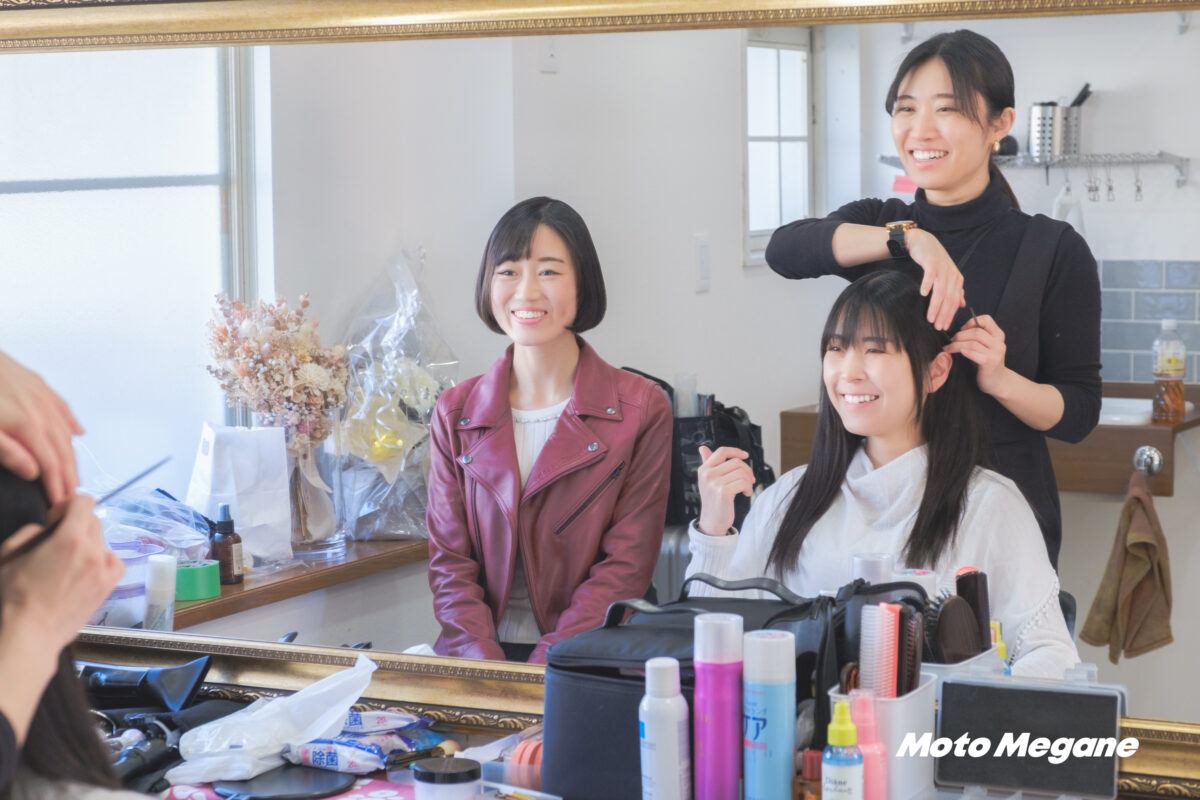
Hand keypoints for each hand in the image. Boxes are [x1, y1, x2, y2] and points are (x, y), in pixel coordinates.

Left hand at [0, 351, 83, 504]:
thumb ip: (7, 451)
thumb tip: (32, 471)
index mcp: (26, 424)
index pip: (49, 462)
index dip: (57, 484)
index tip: (61, 501)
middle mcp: (40, 409)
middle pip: (63, 448)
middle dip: (70, 473)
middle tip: (73, 494)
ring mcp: (40, 395)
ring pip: (65, 429)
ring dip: (72, 453)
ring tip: (74, 472)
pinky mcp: (36, 383)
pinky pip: (61, 407)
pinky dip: (71, 422)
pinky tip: (77, 432)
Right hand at [0, 495, 123, 654]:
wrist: (30, 634)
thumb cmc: (14, 597)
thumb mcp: (10, 555)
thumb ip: (30, 533)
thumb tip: (46, 528)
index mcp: (70, 539)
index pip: (84, 501)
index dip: (67, 505)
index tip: (55, 518)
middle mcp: (94, 551)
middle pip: (93, 521)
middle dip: (76, 524)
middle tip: (57, 540)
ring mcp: (105, 569)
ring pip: (102, 541)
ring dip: (88, 543)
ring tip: (69, 560)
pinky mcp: (109, 586)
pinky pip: (114, 561)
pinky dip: (103, 560)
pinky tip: (86, 570)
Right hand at [696, 445, 754, 536]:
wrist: (712, 521)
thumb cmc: (713, 501)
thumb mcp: (707, 480)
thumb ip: (707, 463)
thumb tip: (703, 448)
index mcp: (704, 469)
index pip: (722, 452)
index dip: (735, 451)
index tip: (745, 455)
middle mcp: (707, 475)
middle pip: (736, 462)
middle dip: (747, 470)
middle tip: (749, 479)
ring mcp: (714, 483)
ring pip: (741, 472)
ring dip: (749, 480)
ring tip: (746, 488)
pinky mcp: (723, 492)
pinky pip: (743, 482)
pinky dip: (748, 488)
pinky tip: (746, 493)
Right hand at [905, 229, 965, 330]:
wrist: (924, 243)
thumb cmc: (934, 262)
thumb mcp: (947, 276)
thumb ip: (955, 290)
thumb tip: (962, 304)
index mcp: (957, 280)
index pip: (955, 302)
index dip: (949, 316)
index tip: (943, 327)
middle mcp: (952, 275)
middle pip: (949, 299)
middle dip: (943, 315)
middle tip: (937, 327)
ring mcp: (942, 269)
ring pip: (940, 291)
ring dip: (935, 306)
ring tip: (930, 318)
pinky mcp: (932, 263)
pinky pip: (930, 276)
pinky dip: (927, 285)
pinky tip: (923, 294)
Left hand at [944, 313, 1009, 395]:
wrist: (997, 383)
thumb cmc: (986, 364)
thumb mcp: (985, 347)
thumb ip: (977, 337)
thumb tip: (958, 331)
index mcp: (998, 335)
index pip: (986, 319)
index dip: (971, 322)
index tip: (962, 330)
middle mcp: (999, 342)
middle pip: (976, 331)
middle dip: (960, 335)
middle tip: (951, 341)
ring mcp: (996, 353)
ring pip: (972, 342)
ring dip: (956, 344)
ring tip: (948, 348)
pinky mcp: (990, 362)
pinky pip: (972, 353)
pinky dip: (961, 351)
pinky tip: (953, 353)